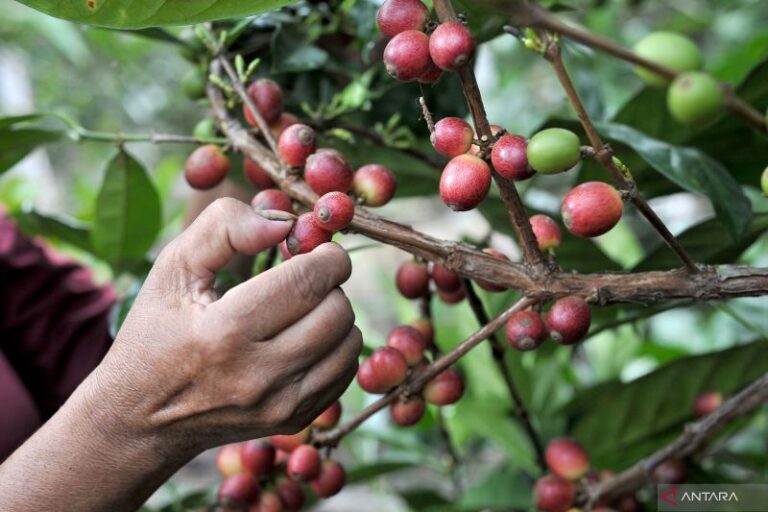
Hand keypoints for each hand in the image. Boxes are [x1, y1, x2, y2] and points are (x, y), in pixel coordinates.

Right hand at [91, 197, 360, 449]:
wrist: (144, 417)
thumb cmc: (157, 331)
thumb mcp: (174, 269)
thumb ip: (224, 228)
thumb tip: (284, 223)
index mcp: (224, 332)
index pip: (308, 281)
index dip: (325, 255)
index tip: (316, 248)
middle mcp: (258, 376)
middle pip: (337, 310)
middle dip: (329, 283)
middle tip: (305, 277)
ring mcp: (280, 405)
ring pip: (349, 342)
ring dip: (337, 314)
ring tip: (304, 308)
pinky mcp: (295, 420)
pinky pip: (346, 372)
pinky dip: (337, 347)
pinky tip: (308, 337)